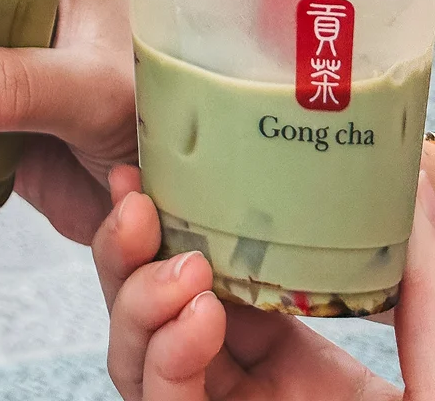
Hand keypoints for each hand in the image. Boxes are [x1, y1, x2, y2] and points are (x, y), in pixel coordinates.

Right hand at [93, 156, 434, 398]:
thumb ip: (421, 265)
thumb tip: (414, 158)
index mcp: (299, 364)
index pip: (207, 282)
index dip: (173, 221)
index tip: (154, 168)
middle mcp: (252, 398)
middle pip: (150, 316)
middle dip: (128, 252)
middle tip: (135, 199)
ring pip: (136, 362)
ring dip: (139, 302)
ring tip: (183, 266)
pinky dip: (165, 360)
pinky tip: (197, 316)